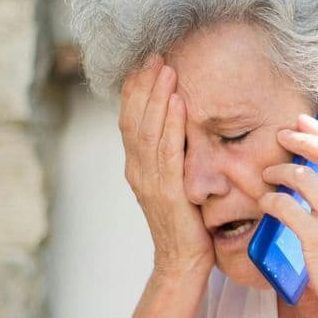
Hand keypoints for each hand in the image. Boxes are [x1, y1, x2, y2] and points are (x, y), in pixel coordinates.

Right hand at [118, 56, 210, 281]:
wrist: (182, 263)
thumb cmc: (186, 224)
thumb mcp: (175, 184)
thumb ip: (173, 158)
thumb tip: (183, 128)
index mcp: (136, 167)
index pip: (130, 120)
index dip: (136, 90)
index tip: (146, 63)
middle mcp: (137, 170)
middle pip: (135, 118)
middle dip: (144, 84)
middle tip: (156, 55)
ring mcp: (149, 181)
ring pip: (148, 130)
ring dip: (156, 96)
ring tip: (166, 68)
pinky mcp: (167, 192)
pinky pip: (168, 151)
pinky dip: (171, 124)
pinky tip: (177, 101)